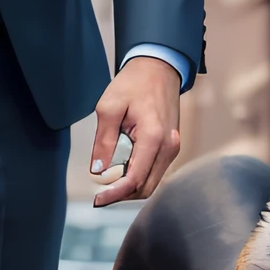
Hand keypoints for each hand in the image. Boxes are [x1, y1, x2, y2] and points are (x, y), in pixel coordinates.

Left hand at [90, 56, 181, 205]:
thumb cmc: (134, 83)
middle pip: (146, 187)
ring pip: (152, 182)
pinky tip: (121, 171)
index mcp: (154, 137)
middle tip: (99, 195)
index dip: (114, 194)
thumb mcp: (109, 107)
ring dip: (130, 187)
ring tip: (108, 182)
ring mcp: (173, 148)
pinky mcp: (171, 147)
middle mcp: (169, 147)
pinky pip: (155, 171)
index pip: (135, 179)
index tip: (97, 200)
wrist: (158, 68)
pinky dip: (138, 177)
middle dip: (122, 195)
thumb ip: (103, 141)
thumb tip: (98, 171)